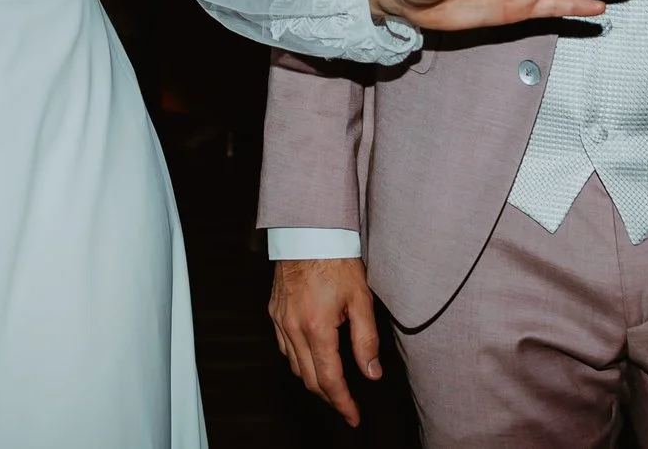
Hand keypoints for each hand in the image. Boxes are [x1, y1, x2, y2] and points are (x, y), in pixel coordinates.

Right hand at [269, 257, 380, 426]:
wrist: (308, 231)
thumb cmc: (337, 260)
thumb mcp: (361, 300)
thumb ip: (366, 340)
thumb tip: (372, 373)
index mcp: (317, 328)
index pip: (330, 379)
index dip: (343, 403)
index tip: (354, 416)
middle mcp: (294, 328)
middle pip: (310, 379)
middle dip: (330, 397)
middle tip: (346, 407)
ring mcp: (280, 320)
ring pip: (294, 366)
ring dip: (313, 381)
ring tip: (333, 387)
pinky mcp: (274, 312)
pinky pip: (284, 347)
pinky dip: (299, 361)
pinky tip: (312, 359)